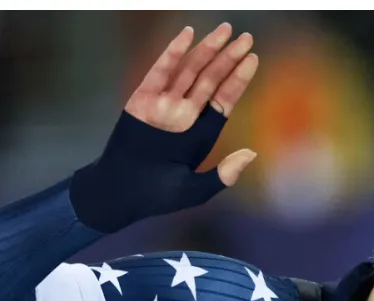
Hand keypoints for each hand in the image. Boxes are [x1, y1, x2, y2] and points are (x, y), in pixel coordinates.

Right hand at [70, 23, 260, 232]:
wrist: (120, 193)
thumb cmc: (156, 195)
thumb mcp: (195, 190)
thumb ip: (223, 175)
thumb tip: (251, 154)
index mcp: (202, 132)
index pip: (225, 99)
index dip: (238, 78)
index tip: (253, 58)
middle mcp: (185, 113)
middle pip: (212, 78)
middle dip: (229, 57)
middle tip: (247, 37)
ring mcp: (164, 103)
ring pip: (190, 70)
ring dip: (207, 49)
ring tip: (225, 30)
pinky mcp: (142, 98)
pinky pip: (161, 71)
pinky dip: (174, 53)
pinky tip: (188, 35)